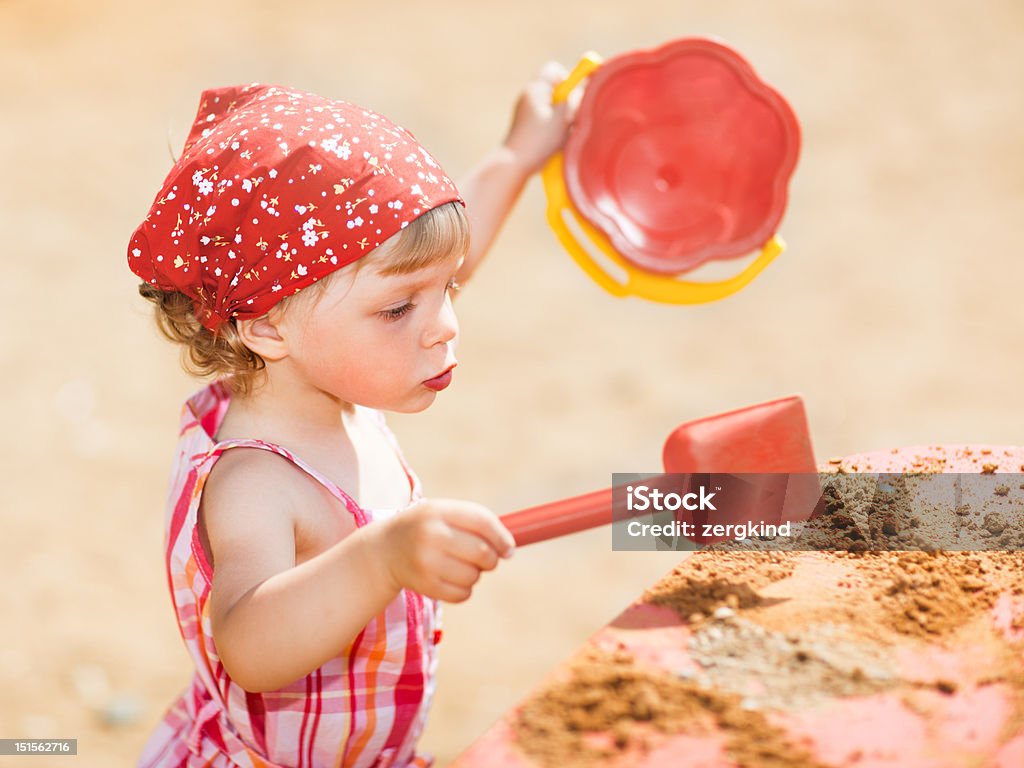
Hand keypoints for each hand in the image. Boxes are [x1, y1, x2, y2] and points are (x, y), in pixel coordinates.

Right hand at [376, 498, 515, 602]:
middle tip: (484, 558)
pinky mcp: (425, 586)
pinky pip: (463, 594)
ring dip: (475, 574)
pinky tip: (450, 578)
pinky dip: (464, 589)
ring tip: (458, 565)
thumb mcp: (443, 514)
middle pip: (483, 553)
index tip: (509, 549)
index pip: (482, 522)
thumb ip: (475, 523)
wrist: (384, 551)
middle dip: (491, 558)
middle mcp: (431, 535)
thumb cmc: (426, 529)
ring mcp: (426, 562)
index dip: (502, 537)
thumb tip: (509, 549)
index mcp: (438, 511)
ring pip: (474, 576)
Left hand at [502, 61, 577, 174]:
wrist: (514, 164)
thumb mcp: (563, 117)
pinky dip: (555, 129)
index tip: (575, 94)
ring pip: (552, 108)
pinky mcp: (527, 127)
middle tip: (571, 117)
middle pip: (555, 90)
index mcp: (535, 88)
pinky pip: (546, 121)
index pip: (553, 69)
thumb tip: (583, 90)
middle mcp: (528, 97)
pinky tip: (556, 142)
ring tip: (563, 133)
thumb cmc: (538, 139)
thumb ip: (575, 99)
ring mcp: (526, 112)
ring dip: (563, 118)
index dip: (568, 78)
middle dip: (568, 102)